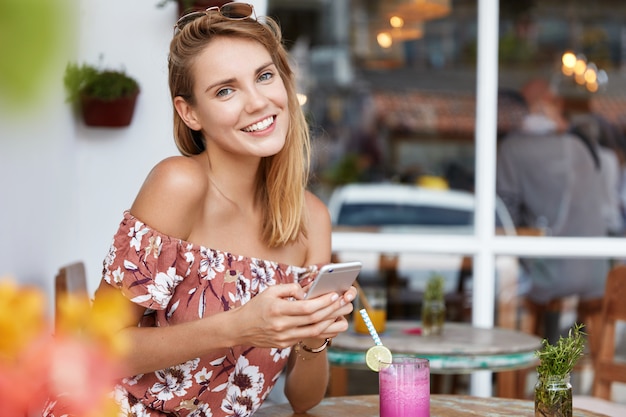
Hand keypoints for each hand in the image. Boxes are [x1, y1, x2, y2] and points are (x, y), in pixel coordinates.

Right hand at [229, 283, 354, 348]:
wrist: (240, 328)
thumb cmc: (256, 306)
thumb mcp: (270, 291)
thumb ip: (290, 288)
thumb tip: (307, 293)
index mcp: (277, 310)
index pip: (306, 308)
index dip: (323, 302)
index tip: (335, 295)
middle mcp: (281, 326)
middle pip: (314, 320)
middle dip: (332, 311)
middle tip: (345, 303)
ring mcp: (284, 338)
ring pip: (314, 332)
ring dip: (331, 323)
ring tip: (344, 315)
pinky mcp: (285, 344)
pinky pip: (307, 337)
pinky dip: (322, 331)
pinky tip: (331, 323)